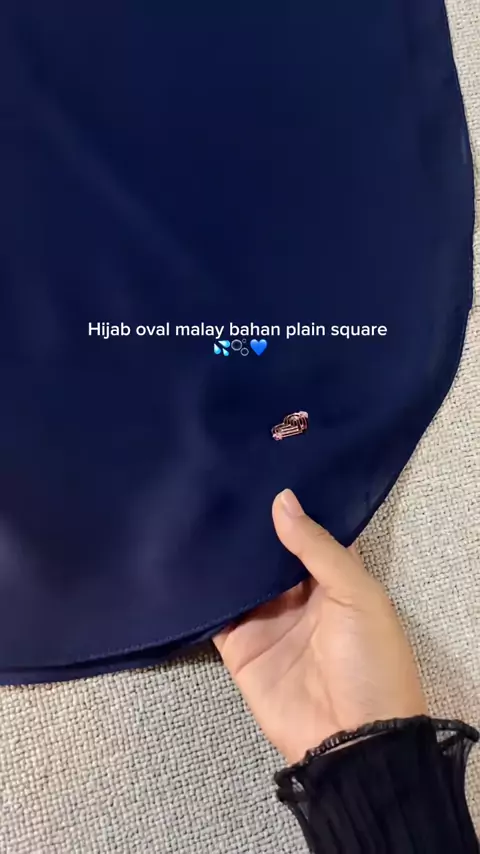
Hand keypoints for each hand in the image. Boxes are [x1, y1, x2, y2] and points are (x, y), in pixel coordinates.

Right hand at [213, 489, 426, 764]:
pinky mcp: (238, 648)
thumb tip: (281, 499)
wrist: (351, 741)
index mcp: (335, 579)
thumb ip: (317, 547)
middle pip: (268, 554)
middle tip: (219, 483)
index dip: (290, 507)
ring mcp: (266, 621)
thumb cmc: (369, 660)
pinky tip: (181, 558)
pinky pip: (215, 614)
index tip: (261, 470)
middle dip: (249, 526)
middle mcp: (298, 595)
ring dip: (222, 554)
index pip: (309, 533)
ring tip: (196, 509)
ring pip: (239, 579)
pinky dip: (200, 593)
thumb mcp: (357, 594)